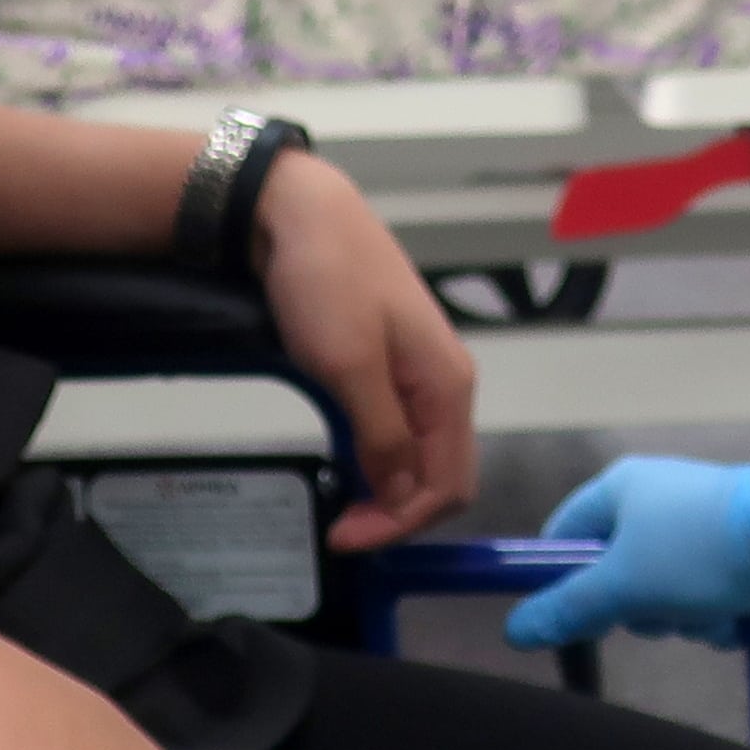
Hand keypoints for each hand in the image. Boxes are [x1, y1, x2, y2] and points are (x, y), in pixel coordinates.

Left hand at [251, 151, 476, 549]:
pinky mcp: (392, 363)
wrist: (300, 212)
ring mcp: (420, 373)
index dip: (402, 524)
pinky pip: (399, 429)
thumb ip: (382, 436)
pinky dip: (376, 458)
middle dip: (397, 514)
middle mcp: (445, 384)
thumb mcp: (348, 367)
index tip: (346, 537)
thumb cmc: (326, 280)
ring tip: (340, 504)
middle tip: (341, 528)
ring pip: (420, 455)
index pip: (449, 484)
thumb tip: (403, 497)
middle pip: (441, 475)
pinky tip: (345, 463)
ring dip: (386, 490)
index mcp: (448, 386)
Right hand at [502, 453, 749, 651]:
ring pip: (666, 594)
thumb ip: (569, 609)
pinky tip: (739, 615)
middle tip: (661, 610)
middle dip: (643, 610)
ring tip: (713, 611)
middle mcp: (654, 501)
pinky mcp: (735, 547)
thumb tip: (515, 631)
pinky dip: (719, 612)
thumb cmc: (700, 550)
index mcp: (618, 491)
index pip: (563, 539)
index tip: (578, 618)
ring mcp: (697, 524)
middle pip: (617, 576)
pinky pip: (707, 593)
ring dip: (686, 618)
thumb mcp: (624, 585)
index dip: (565, 582)